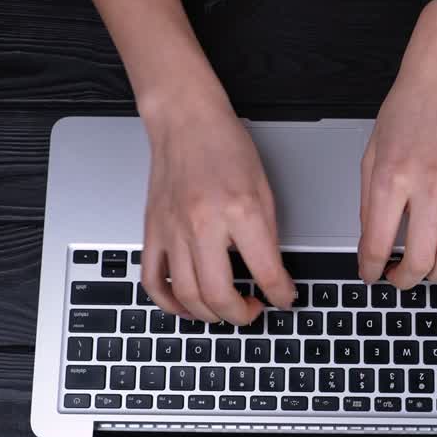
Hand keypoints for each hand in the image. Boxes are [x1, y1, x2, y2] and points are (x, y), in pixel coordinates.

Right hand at [140, 99, 295, 323]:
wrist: (185, 121)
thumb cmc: (224, 146)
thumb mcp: (263, 190)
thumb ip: (267, 236)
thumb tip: (272, 275)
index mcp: (239, 211)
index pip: (265, 272)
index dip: (281, 296)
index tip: (284, 299)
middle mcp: (203, 224)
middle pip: (218, 294)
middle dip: (241, 315)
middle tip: (252, 312)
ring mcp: (172, 230)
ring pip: (186, 295)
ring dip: (209, 315)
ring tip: (224, 310)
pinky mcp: (152, 231)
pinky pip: (152, 281)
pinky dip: (169, 303)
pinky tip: (186, 306)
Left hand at [358, 0, 436, 287]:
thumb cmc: (407, 110)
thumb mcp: (371, 155)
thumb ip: (368, 202)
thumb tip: (371, 242)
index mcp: (392, 179)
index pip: (378, 244)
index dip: (371, 269)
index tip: (371, 273)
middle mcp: (429, 186)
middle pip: (420, 260)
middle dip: (405, 280)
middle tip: (398, 278)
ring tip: (427, 269)